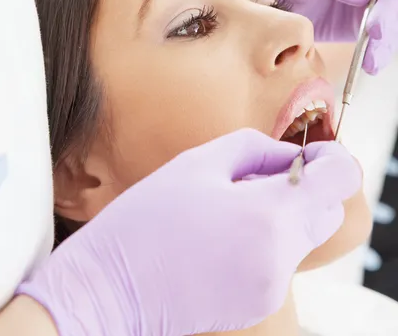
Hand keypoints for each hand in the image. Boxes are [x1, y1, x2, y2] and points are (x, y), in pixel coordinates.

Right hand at [17, 130, 360, 335]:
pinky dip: (267, 240)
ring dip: (282, 214)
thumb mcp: (199, 162)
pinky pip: (281, 260)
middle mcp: (281, 258)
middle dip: (304, 187)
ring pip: (302, 235)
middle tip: (254, 176)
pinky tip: (223, 235)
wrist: (110, 286)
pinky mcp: (259, 303)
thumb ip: (257, 148)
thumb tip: (291, 159)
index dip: (328, 159)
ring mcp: (272, 287)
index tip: (304, 155)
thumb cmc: (147, 218)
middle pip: (325, 211)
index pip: (340, 180)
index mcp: (269, 217)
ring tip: (230, 206)